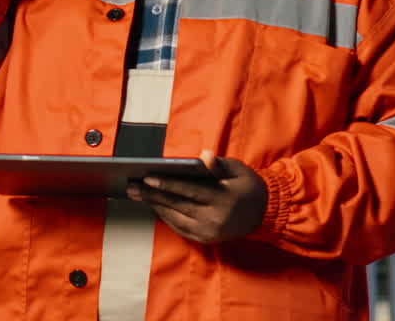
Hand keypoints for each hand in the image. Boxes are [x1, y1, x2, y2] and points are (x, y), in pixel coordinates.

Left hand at [126, 149, 267, 244]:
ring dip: (154, 205)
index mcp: (223, 198)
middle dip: (152, 195)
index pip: (189, 190)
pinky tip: (154, 206)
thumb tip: (204, 155)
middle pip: (178, 205)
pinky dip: (165, 216)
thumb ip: (218, 165)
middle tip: (131, 187)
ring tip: (136, 194)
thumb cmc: (247, 186)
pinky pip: (180, 228)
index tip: (148, 177)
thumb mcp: (237, 170)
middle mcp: (215, 218)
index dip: (167, 184)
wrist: (263, 214)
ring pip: (176, 218)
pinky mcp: (206, 239)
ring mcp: (209, 231)